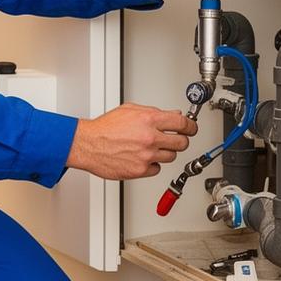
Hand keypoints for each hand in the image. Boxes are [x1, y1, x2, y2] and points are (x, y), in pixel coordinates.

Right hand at [66, 104, 197, 180]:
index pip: (183, 123)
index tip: (192, 128)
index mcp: (149, 119)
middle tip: (176, 139)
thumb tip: (172, 114)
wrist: (88, 145)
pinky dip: (152, 164)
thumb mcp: (130, 110)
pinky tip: (141, 157)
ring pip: (171, 157)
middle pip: (182, 142)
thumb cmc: (105, 128)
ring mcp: (146, 155)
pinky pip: (156, 168)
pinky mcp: (140, 170)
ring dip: (165, 152)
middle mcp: (150, 138)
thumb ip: (153, 112)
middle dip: (181, 140)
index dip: (191, 126)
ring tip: (151, 148)